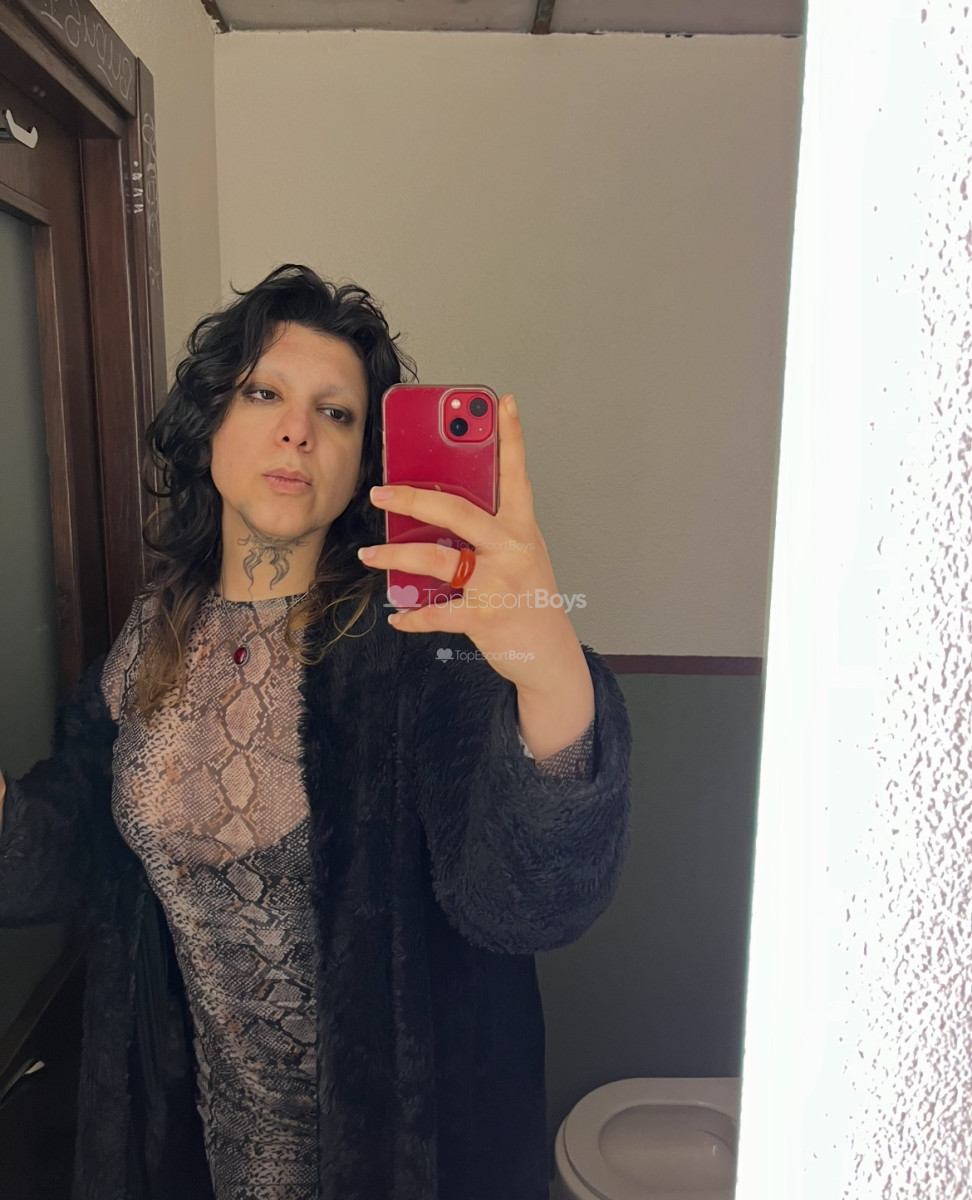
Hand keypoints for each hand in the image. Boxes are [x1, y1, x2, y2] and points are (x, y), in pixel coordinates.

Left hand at [360, 393, 584, 694]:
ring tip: (368, 556)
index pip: (517, 475)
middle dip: (412, 498)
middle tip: (379, 492)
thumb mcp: (522, 556)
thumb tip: (440, 509)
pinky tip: (397, 616)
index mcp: (522, 529)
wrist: (550, 654)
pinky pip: (435, 614)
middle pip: (457, 512)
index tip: (504, 403)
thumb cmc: (530, 599)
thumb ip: (492, 531)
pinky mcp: (482, 618)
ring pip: (435, 560)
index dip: (512, 438)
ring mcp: (497, 584)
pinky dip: (411, 617)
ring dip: (394, 558)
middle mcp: (511, 550)